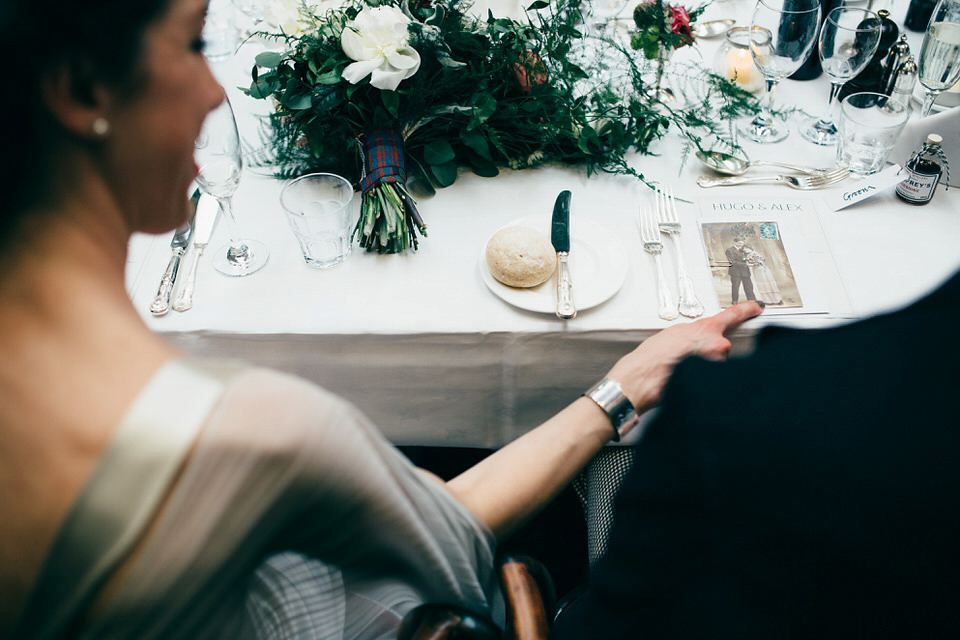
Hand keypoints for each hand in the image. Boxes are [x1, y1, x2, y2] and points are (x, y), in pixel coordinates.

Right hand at [607, 301, 761, 411]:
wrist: (646, 377)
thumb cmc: (653, 358)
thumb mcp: (673, 336)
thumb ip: (692, 336)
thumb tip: (696, 344)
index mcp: (706, 329)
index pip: (733, 315)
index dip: (747, 309)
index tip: (756, 307)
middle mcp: (718, 345)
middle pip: (721, 348)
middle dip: (707, 354)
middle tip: (687, 360)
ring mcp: (719, 364)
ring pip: (717, 366)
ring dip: (705, 368)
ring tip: (682, 371)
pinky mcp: (716, 382)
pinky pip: (714, 380)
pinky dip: (705, 381)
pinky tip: (688, 381)